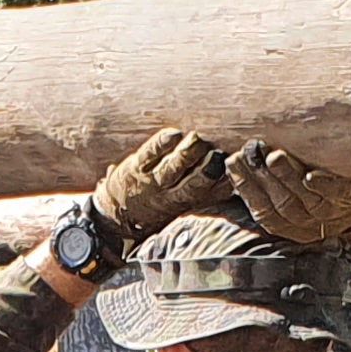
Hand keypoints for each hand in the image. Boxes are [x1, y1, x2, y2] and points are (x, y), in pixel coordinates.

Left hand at [87, 129, 231, 243]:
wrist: (111, 217)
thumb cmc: (150, 212)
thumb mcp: (178, 211)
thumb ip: (203, 195)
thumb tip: (233, 181)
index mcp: (183, 206)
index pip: (209, 195)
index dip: (225, 185)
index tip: (240, 172)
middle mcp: (168, 195)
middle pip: (192, 183)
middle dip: (207, 170)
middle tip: (220, 157)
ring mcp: (151, 180)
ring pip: (173, 166)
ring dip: (187, 153)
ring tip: (199, 141)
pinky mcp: (135, 166)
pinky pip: (150, 153)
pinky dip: (162, 143)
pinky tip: (174, 134)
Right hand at [222, 141, 350, 248]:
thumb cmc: (325, 191)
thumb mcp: (296, 195)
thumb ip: (271, 186)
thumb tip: (236, 159)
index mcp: (290, 226)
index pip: (262, 210)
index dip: (245, 187)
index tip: (233, 162)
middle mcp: (309, 224)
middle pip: (281, 203)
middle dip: (262, 177)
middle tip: (249, 152)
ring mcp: (333, 213)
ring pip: (304, 199)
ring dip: (287, 177)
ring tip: (274, 156)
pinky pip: (337, 194)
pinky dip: (323, 186)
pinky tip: (310, 175)